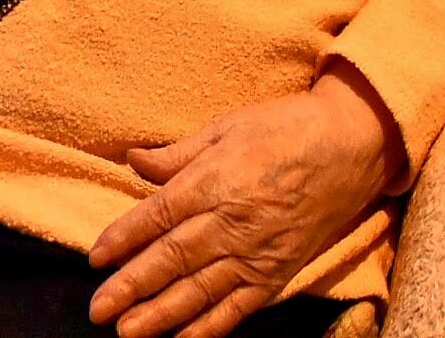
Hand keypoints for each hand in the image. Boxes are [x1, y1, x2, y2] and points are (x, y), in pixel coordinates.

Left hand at [87, 72, 400, 336]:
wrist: (349, 147)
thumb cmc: (284, 128)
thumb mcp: (225, 127)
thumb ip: (178, 154)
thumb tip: (132, 159)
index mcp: (216, 181)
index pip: (159, 216)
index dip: (124, 237)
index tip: (95, 257)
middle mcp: (233, 223)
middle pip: (173, 259)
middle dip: (132, 287)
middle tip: (98, 309)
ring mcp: (256, 254)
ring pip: (200, 292)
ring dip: (161, 315)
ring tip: (127, 333)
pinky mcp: (278, 275)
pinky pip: (238, 308)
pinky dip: (209, 328)